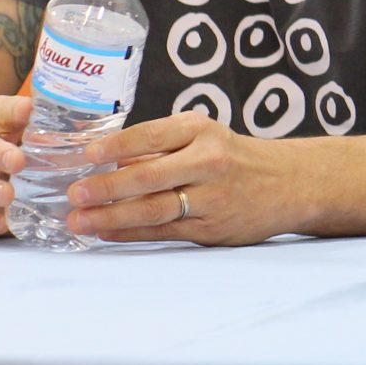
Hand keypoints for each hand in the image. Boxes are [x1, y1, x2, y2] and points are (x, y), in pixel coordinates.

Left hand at [65, 113, 294, 245]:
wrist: (291, 183)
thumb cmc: (236, 158)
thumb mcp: (206, 138)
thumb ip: (161, 148)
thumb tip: (107, 160)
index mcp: (203, 132)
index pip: (151, 135)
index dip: (116, 146)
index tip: (87, 155)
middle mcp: (208, 162)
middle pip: (148, 176)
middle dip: (106, 187)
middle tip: (74, 194)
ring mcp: (211, 197)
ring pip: (153, 208)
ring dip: (110, 216)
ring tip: (80, 220)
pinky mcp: (212, 228)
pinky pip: (164, 231)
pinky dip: (130, 232)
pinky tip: (106, 231)